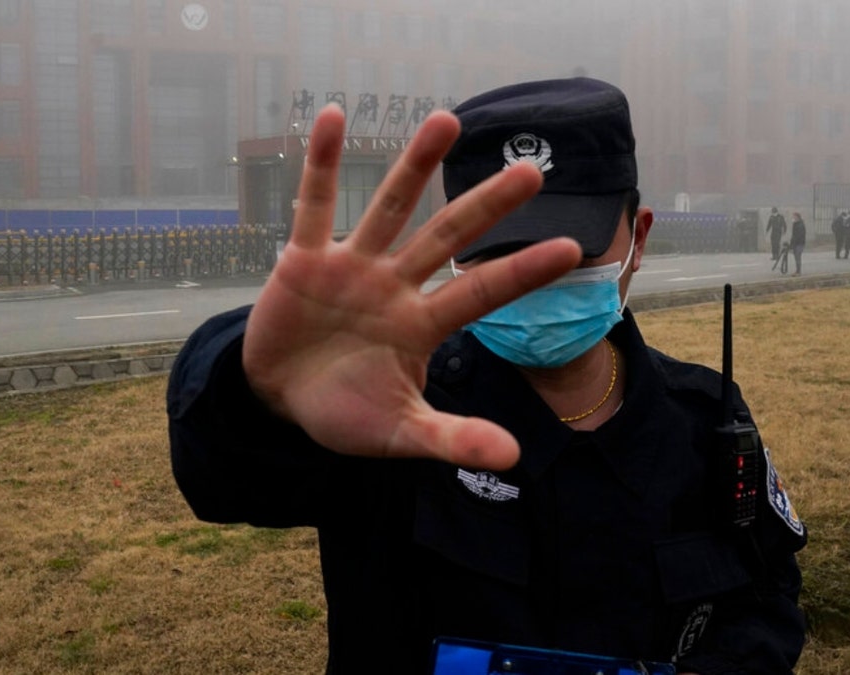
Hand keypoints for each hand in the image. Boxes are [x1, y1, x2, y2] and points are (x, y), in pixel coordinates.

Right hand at [242, 105, 581, 469]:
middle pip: (448, 237)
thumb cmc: (343, 413)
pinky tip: (330, 116)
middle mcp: (395, 286)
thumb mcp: (398, 433)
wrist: (278, 401)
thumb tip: (514, 458)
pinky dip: (319, 163)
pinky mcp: (305, 259)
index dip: (521, 271)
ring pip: (388, 207)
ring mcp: (352, 267)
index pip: (481, 294)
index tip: (570, 248)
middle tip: (533, 172)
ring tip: (447, 120)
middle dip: (488, 206)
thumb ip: (451, 439)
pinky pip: (313, 204)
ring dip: (416, 166)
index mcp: (421, 326)